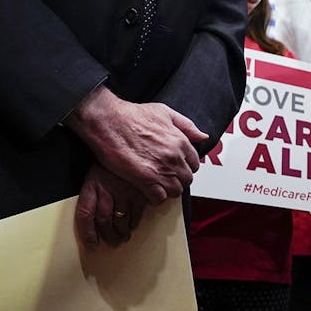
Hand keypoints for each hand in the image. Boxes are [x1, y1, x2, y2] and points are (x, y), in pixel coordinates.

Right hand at [65, 87, 204, 203]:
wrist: (108, 121)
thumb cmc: (132, 115)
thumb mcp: (165, 112)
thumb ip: (187, 126)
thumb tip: (203, 136)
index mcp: (181, 141)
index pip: (195, 164)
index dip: (185, 167)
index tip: (176, 168)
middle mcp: (174, 157)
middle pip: (186, 179)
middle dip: (178, 180)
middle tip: (165, 178)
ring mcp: (160, 169)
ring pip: (175, 191)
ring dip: (167, 190)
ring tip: (157, 186)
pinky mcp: (144, 180)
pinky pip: (159, 198)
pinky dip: (155, 198)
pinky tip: (148, 191)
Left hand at [76, 163, 147, 247]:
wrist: (128, 140)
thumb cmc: (112, 160)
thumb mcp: (96, 171)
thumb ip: (93, 192)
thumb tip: (93, 218)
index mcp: (92, 184)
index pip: (85, 213)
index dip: (87, 233)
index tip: (91, 245)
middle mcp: (107, 189)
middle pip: (103, 220)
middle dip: (108, 235)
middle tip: (112, 242)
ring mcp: (124, 191)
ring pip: (121, 220)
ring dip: (122, 232)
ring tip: (123, 236)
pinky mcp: (141, 192)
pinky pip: (137, 214)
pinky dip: (135, 222)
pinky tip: (133, 224)